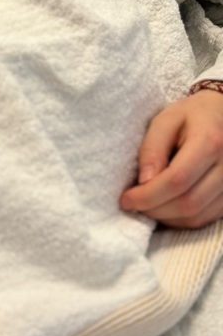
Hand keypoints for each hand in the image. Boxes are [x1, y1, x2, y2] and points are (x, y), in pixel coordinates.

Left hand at [120, 91, 222, 228]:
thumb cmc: (190, 116)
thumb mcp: (165, 121)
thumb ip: (152, 149)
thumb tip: (144, 182)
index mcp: (210, 143)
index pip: (177, 180)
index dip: (148, 195)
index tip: (126, 200)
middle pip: (188, 203)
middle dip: (154, 209)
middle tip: (132, 204)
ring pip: (197, 217)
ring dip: (166, 217)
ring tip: (145, 206)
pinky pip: (205, 219)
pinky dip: (180, 219)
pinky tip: (163, 208)